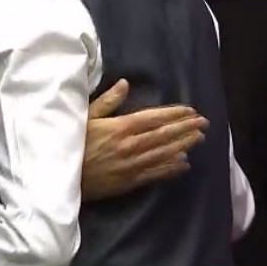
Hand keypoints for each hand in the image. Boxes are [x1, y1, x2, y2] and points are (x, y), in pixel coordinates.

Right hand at [81, 79, 207, 200]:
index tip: (190, 111)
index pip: (154, 118)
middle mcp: (130, 145)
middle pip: (164, 135)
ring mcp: (131, 165)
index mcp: (120, 127)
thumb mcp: (85, 116)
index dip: (174, 114)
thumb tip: (126, 83)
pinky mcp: (129, 182)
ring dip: (184, 145)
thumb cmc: (71, 142)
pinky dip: (171, 168)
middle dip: (186, 128)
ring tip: (199, 139)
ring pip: (164, 154)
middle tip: (204, 123)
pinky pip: (155, 174)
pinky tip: (184, 164)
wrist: (61, 176)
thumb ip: (107, 101)